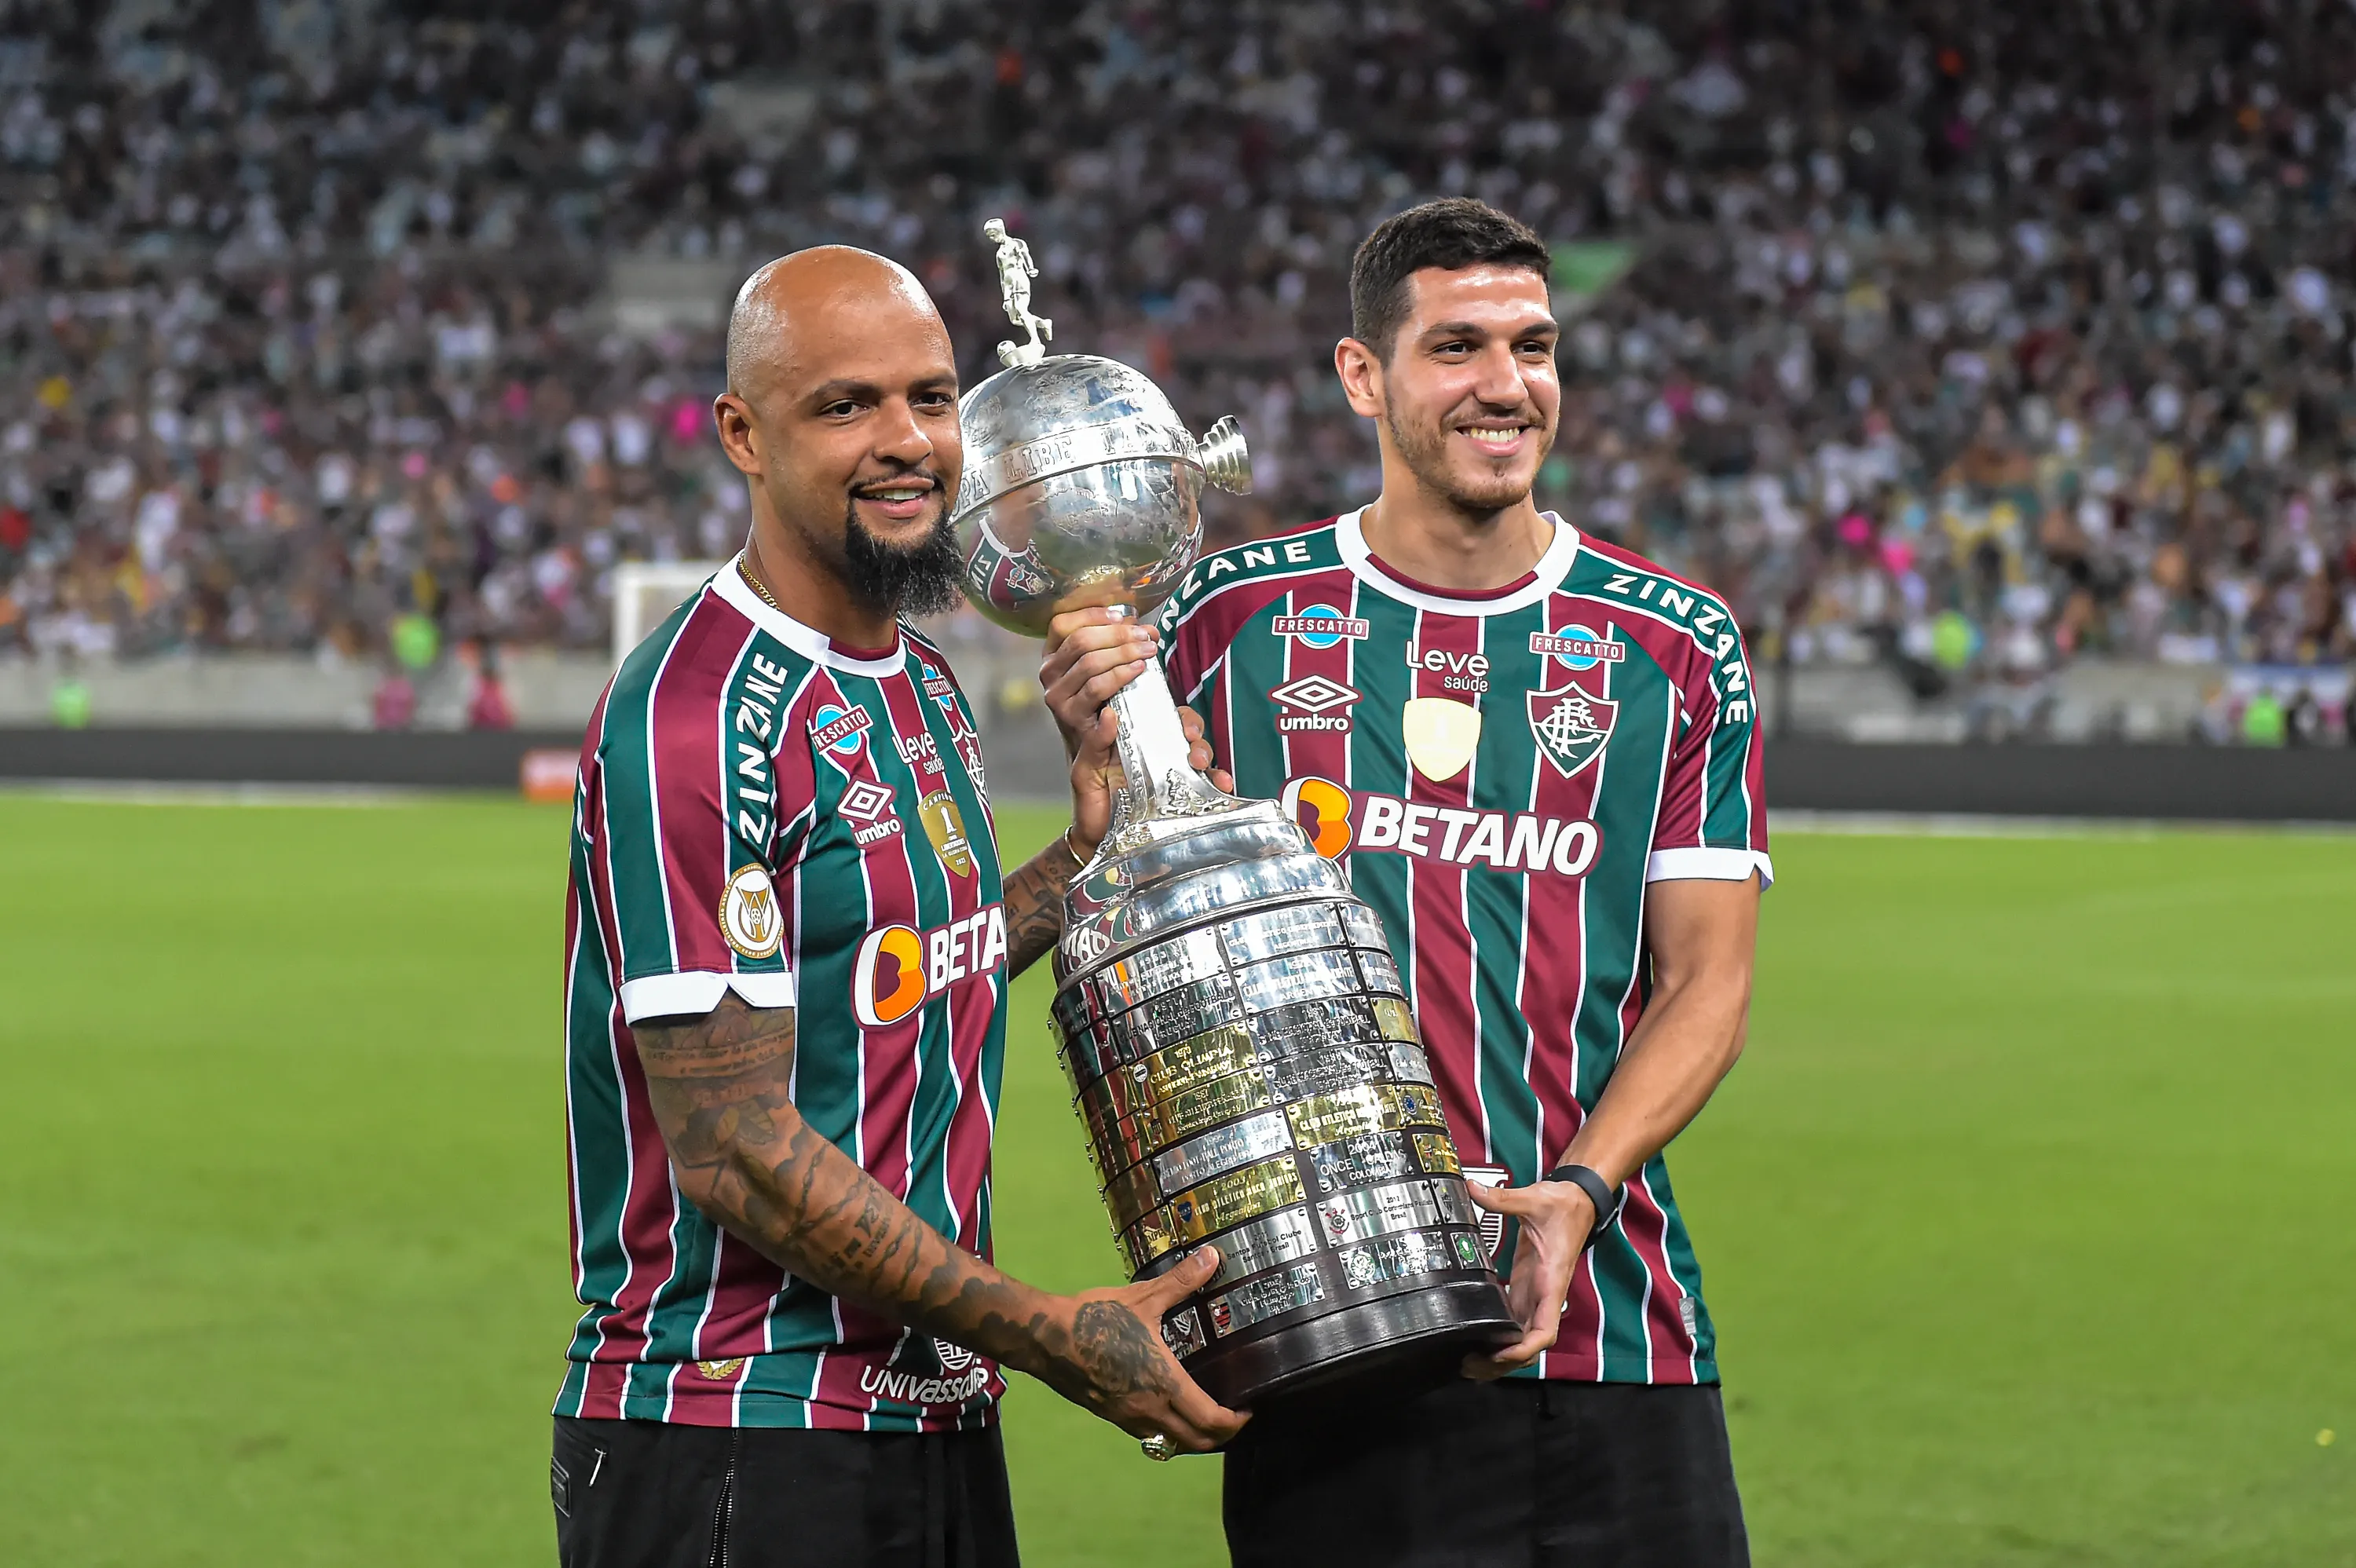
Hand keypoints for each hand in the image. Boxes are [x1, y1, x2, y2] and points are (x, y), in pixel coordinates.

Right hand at [1030, 1245, 1249, 1450]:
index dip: (1236, 1421)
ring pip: (1173, 1444)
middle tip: (1235, 1415)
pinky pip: (1150, 1436)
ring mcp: (1129, 1418)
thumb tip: (1213, 1256)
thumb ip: (1181, 1281)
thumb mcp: (1143, 1297)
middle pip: (1198, 1442)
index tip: (1250, 1407)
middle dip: (1222, 1436)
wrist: (1046, 1338)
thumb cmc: (1095, 1318)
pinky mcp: (1112, 1417)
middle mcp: (1150, 1410)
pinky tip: (1170, 1408)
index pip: (1211, 1421)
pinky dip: (1169, 1432)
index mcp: (1164, 1383)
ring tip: (1207, 1413)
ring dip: (1196, 1437)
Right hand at [1042, 607, 1155, 755]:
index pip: (1062, 624)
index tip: (1121, 615)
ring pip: (1090, 664)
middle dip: (1117, 635)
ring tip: (1147, 654)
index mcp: (1052, 655)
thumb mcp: (1101, 667)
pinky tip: (1137, 672)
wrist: (1092, 743)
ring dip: (1123, 654)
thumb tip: (1147, 631)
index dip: (1091, 615)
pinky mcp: (1072, 716)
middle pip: (1080, 642)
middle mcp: (1049, 673)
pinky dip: (1119, 678)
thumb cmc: (1099, 698)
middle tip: (1144, 638)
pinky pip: (1096, 690)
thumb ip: (1117, 644)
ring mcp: (1058, 696)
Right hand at [1051, 608, 1230, 857]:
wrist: (1113, 820)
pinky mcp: (1083, 766)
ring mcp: (1073, 734)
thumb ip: (1165, 706)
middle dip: (1117, 640)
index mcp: (1077, 686)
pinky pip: (1091, 737)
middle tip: (1149, 644)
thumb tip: (1174, 673)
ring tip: (1142, 664)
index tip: (1130, 618)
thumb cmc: (1133, 766)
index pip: (1065, 633)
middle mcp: (1068, 705)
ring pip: (1084, 683)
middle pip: (1079, 651)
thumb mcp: (1151, 727)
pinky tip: (1114, 719)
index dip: (1092, 618)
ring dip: (1116, 668)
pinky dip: (1104, 726)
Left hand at [1461, 1177, 1593, 1378]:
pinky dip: (1499, 1337)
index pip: (1545, 1330)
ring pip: (1522, 1338)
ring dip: (1500, 1355)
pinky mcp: (1526, 1288)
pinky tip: (1477, 1342)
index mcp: (1551, 1281)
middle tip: (1470, 1367)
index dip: (1525, 1349)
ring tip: (1469, 1363)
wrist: (1576, 1200)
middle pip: (1530, 1345)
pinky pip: (1514, 1321)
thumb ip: (1503, 1198)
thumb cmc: (1563, 1205)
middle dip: (1504, 1362)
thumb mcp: (1534, 1198)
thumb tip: (1473, 1188)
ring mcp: (1535, 1294)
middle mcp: (1544, 1295)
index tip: (1501, 1355)